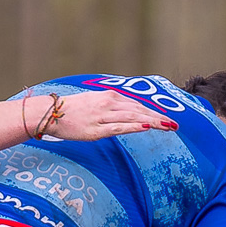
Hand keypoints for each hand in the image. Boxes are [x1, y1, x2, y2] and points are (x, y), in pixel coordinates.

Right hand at [38, 91, 173, 141]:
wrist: (50, 113)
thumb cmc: (72, 110)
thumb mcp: (95, 104)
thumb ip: (112, 108)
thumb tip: (127, 114)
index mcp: (110, 97)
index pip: (138, 105)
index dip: (155, 111)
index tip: (168, 118)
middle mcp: (109, 103)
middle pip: (139, 110)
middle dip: (159, 117)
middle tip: (175, 125)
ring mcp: (103, 116)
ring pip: (133, 117)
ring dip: (152, 121)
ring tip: (168, 127)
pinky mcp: (96, 129)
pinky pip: (118, 127)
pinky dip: (133, 126)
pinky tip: (145, 127)